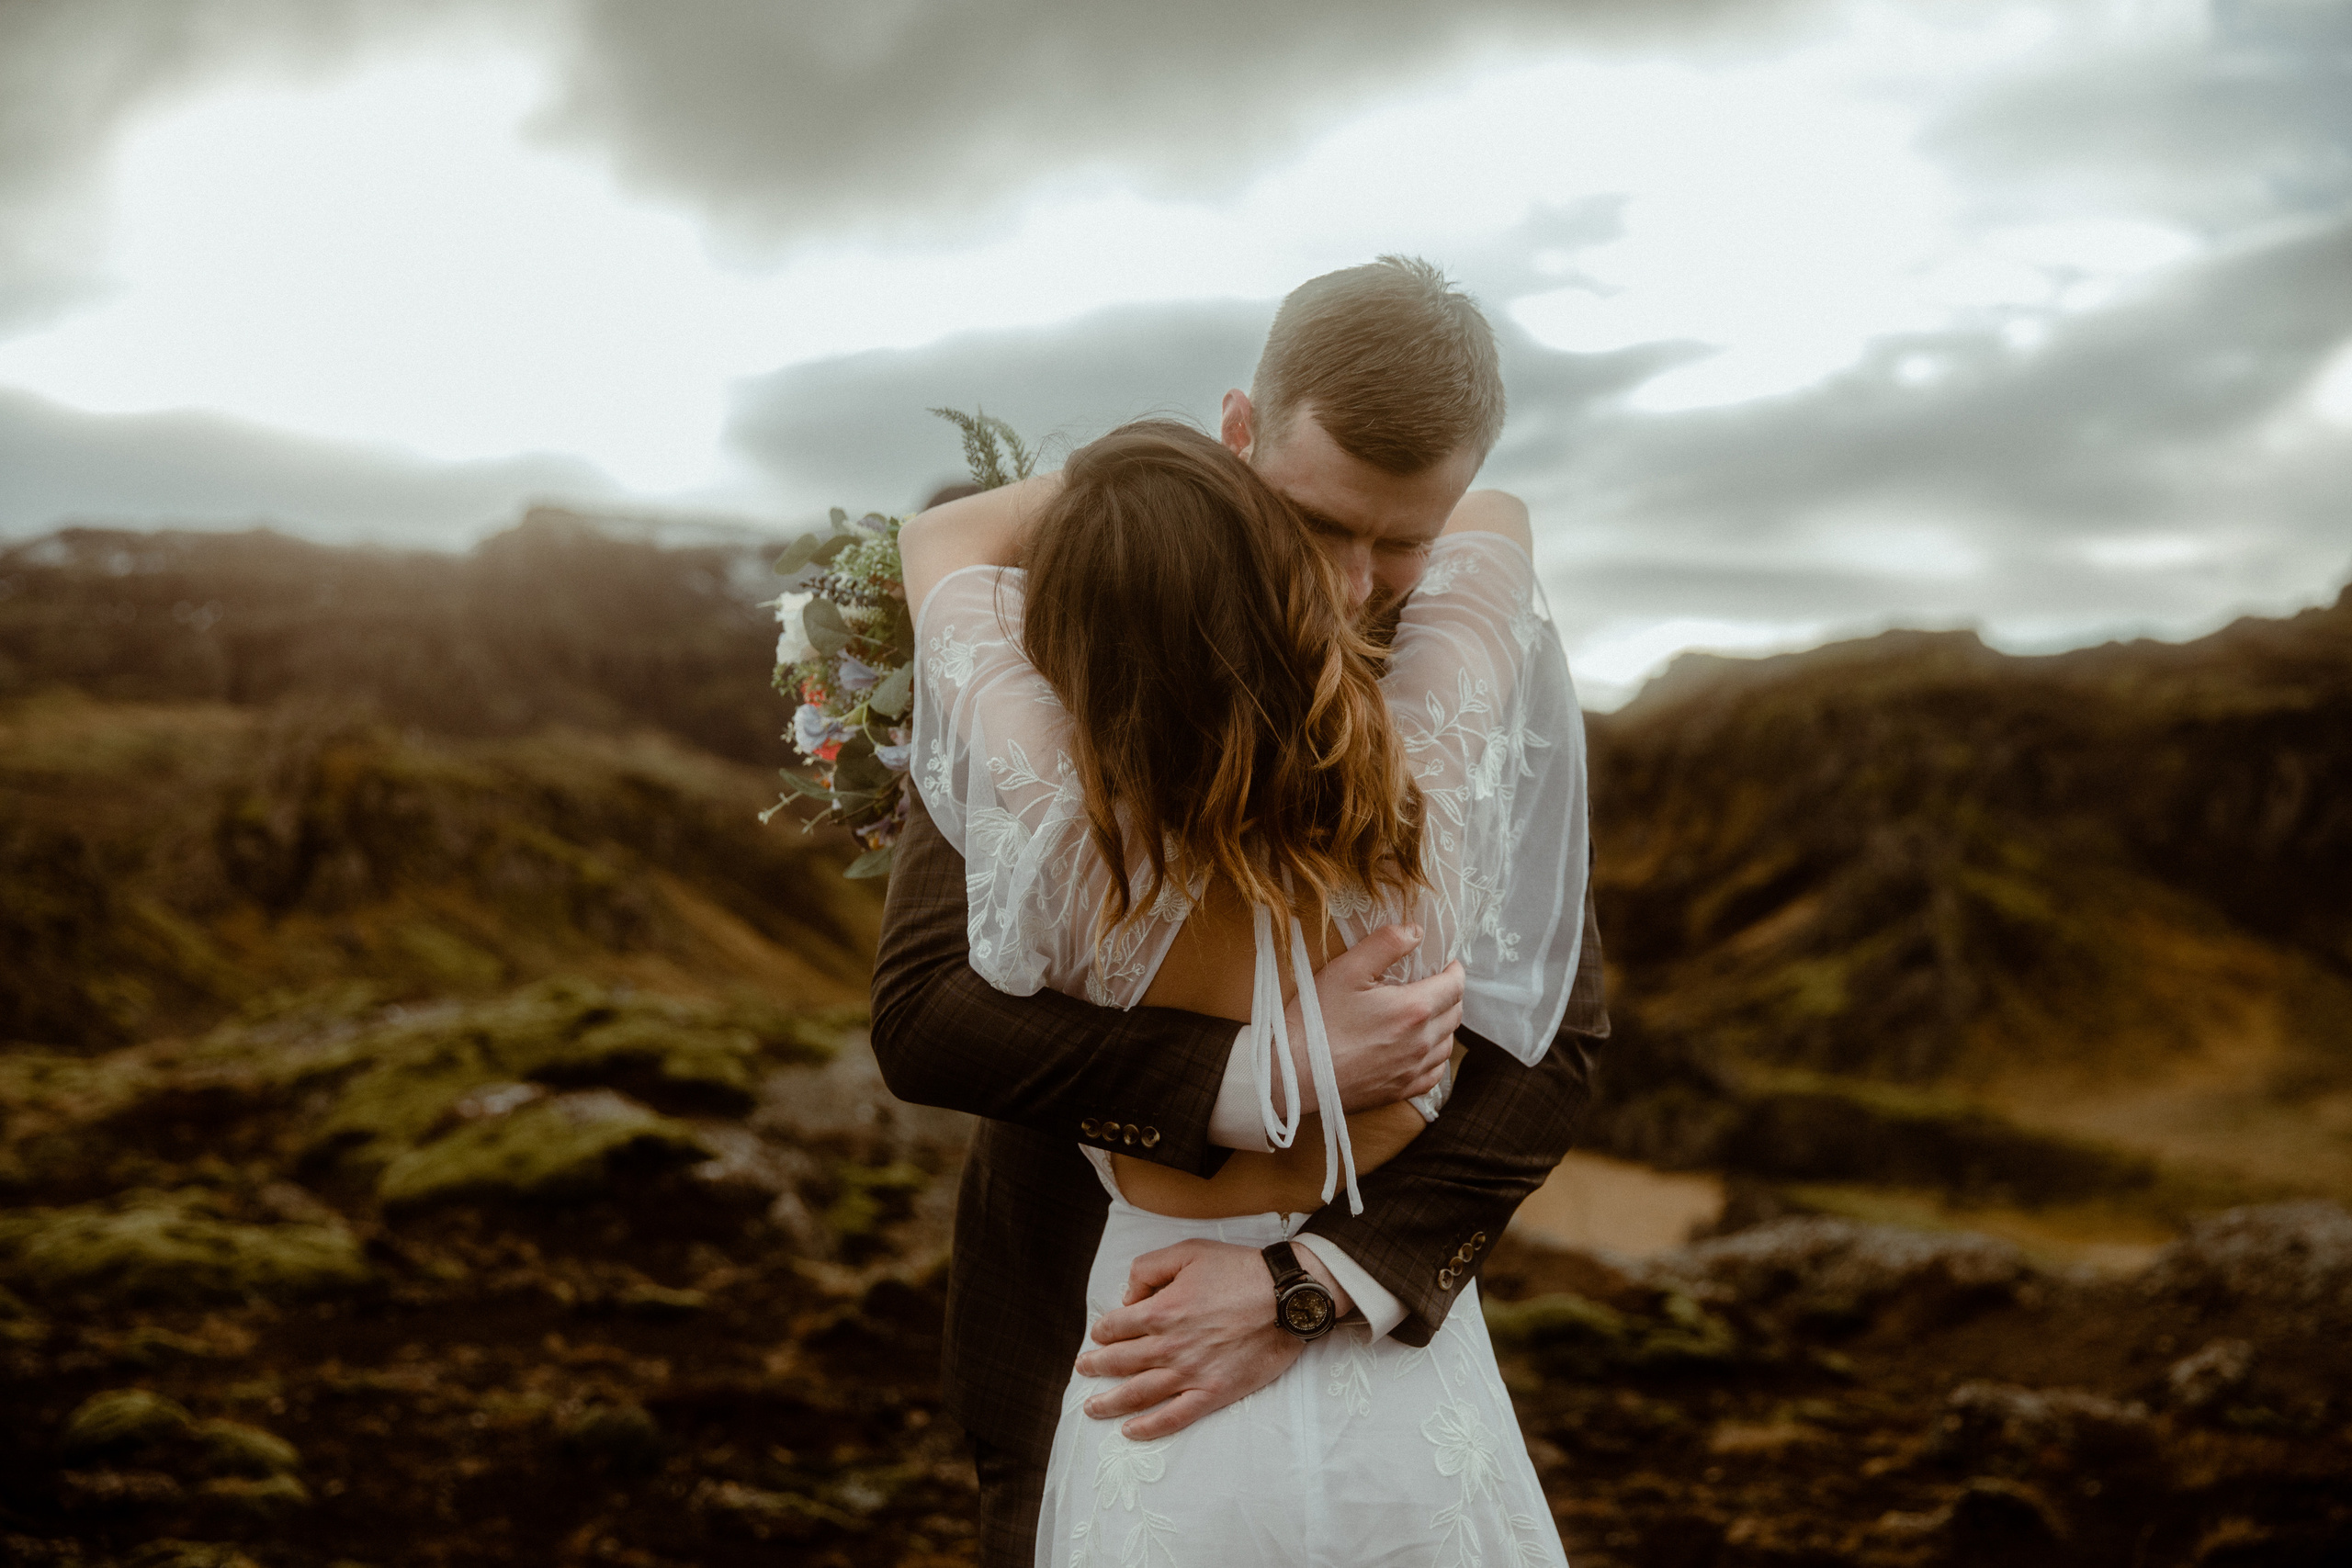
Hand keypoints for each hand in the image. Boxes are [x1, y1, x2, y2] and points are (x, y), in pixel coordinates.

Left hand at [1073, 1238, 1345, 1438]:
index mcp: (1160, 1311)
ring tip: (1092, 1408)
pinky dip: (1149, 1427)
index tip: (1099, 1334)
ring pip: (1138, 1394)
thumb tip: (1129, 1296)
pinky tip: (1130, 1431)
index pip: (1115, 1326)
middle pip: (1119, 1362)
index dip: (1102, 1330)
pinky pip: (1174, 1417)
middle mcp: (1169, 1346)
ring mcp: (1190, 1373)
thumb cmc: (1239, 1269)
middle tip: (1083, 1370)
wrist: (1287, 1298)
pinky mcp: (1213, 1393)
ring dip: (1109, 1403)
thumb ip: (1149, 1268)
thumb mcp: (1188, 1251)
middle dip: (1096, 1366)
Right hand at [1289, 924, 1461, 1115]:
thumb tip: (1416, 932)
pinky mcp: (1400, 1090)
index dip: (1454, 969)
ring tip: (1424, 1013)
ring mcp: (1412, 1070)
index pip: (1455, 985)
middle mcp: (1421, 1043)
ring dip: (1443, 1025)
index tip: (1444, 963)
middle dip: (1449, 993)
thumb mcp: (1347, 969)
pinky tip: (1417, 1048)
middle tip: (1432, 983)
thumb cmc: (1316, 1020)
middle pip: (1455, 1013)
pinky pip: (1434, 1073)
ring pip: (1447, 1043)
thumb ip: (1386, 944)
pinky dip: (1433, 1057)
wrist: (1292, 1074)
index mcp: (1414, 1009)